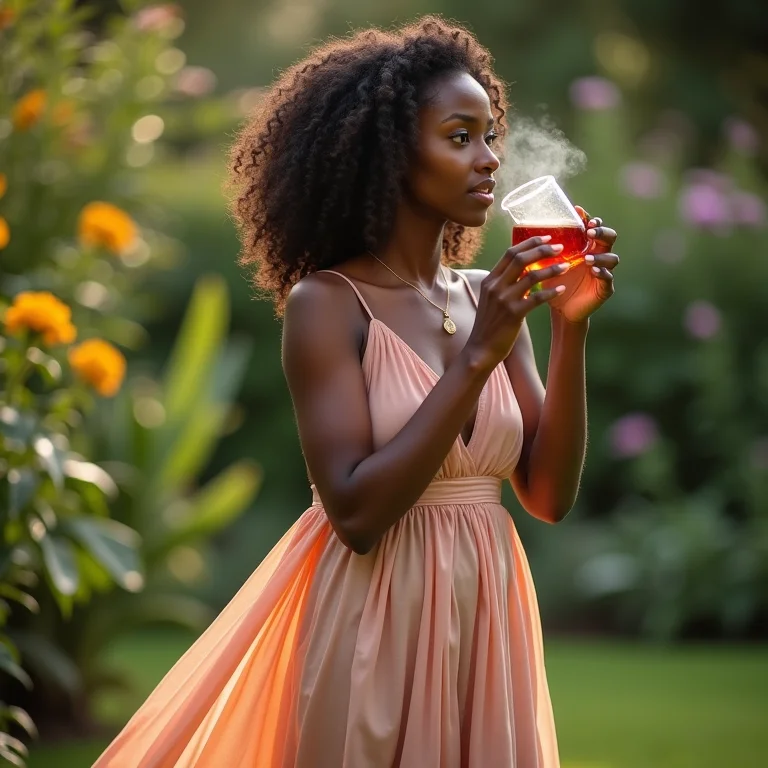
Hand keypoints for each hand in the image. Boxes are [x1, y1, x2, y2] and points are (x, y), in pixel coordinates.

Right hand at [467, 236, 568, 365]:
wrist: (480, 349)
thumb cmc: (489, 325)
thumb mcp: (491, 300)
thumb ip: (504, 284)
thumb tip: (523, 271)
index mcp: (490, 281)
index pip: (510, 253)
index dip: (529, 243)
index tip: (547, 238)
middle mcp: (495, 287)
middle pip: (520, 259)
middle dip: (542, 250)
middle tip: (560, 247)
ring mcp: (504, 300)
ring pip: (531, 276)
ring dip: (551, 269)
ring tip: (566, 266)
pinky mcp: (513, 314)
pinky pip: (536, 298)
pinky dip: (550, 292)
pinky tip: (561, 290)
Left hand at [544, 206, 618, 323]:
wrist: (558, 309)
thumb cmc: (553, 284)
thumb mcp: (548, 263)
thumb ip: (545, 249)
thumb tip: (527, 230)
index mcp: (586, 247)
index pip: (595, 228)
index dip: (592, 220)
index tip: (581, 214)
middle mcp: (598, 256)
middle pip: (610, 238)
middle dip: (602, 232)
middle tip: (589, 232)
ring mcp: (604, 272)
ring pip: (612, 258)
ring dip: (601, 255)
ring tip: (587, 258)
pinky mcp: (604, 289)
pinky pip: (608, 278)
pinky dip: (602, 273)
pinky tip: (593, 271)